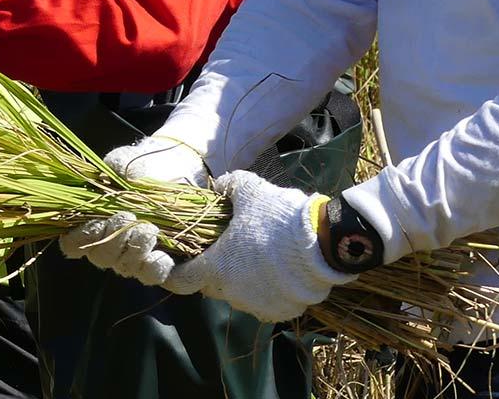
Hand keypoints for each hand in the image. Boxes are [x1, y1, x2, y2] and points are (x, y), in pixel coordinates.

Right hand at [59, 135, 210, 281]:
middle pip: (100, 257)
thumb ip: (118, 162)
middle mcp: (108, 245)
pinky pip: (152, 276)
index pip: (72, 243)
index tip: (96, 221)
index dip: (79, 238)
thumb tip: (120, 173)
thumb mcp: (126, 159)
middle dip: (113, 239)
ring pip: (125, 268)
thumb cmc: (140, 167)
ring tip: (149, 229)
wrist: (173, 172)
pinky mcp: (157, 263)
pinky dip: (155, 267)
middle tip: (127, 216)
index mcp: (91, 222)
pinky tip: (162, 254)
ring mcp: (132, 257)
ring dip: (135, 250)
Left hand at [68, 172, 346, 322]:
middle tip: (231, 248)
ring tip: (262, 257)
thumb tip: (218, 186)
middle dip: (218, 269)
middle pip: (214, 285)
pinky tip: (281, 271)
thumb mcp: (247, 189)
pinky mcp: (281, 313)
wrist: (322, 244)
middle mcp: (232, 294)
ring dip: (245, 280)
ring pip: (241, 294)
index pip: (181, 279)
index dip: (177, 271)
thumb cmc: (276, 217)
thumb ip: (227, 186)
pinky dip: (269, 290)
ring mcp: (257, 307)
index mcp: (216, 268)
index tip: (178, 263)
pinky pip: (267, 303)